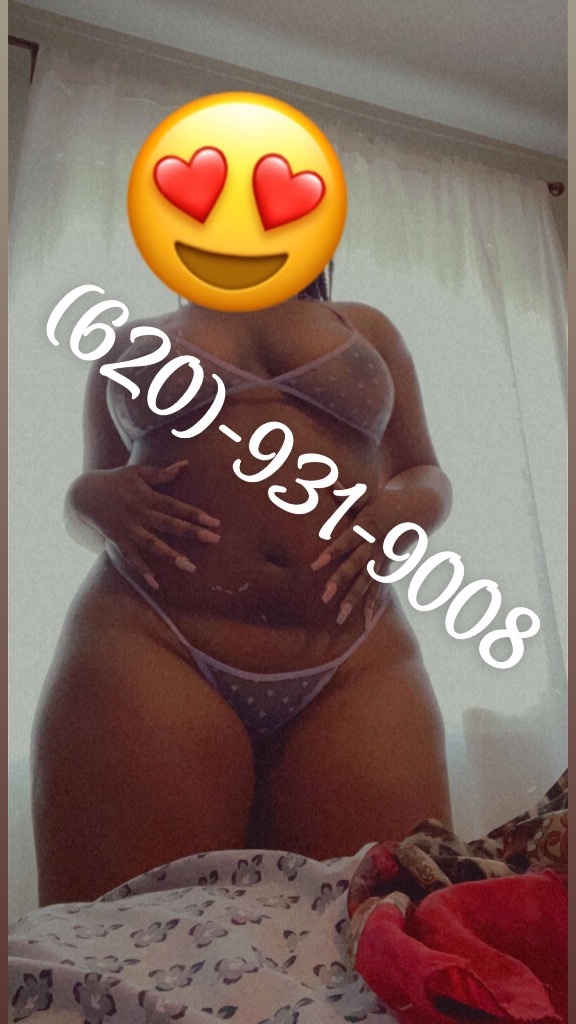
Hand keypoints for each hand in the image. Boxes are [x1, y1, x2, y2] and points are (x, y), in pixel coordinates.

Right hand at [70, 461, 219, 588]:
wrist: (84, 494)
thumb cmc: (115, 481)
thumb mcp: (138, 473)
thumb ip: (162, 473)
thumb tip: (185, 465)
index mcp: (147, 496)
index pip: (176, 506)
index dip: (195, 514)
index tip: (215, 522)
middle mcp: (139, 513)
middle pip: (169, 525)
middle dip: (192, 533)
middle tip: (215, 540)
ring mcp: (128, 529)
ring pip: (152, 544)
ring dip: (171, 556)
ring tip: (191, 567)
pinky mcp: (118, 541)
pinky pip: (131, 558)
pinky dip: (142, 571)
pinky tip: (156, 584)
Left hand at [311, 486, 389, 625]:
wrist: (419, 510)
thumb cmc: (386, 500)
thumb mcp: (366, 496)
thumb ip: (345, 494)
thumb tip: (327, 482)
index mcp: (366, 528)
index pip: (345, 543)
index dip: (331, 553)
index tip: (315, 565)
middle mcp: (374, 546)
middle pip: (355, 567)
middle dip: (340, 582)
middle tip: (324, 597)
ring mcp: (382, 559)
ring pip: (366, 583)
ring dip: (354, 600)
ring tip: (340, 618)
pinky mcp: (387, 567)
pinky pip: (379, 589)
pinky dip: (372, 605)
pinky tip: (365, 623)